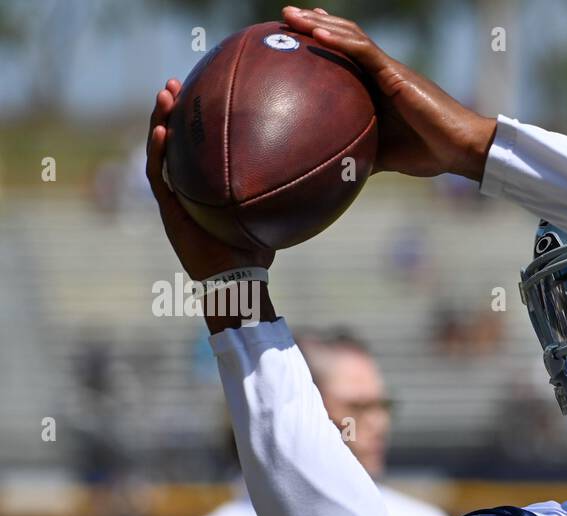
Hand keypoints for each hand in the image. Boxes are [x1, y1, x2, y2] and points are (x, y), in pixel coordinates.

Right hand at [145, 79, 274, 280]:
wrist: (235, 281)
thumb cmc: (255, 253)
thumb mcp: (266, 212)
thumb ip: (275, 190)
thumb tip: (307, 169)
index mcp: (203, 185)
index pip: (195, 146)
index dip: (194, 119)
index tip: (201, 92)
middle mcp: (185, 187)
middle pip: (174, 141)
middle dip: (172, 110)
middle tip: (174, 82)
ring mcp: (174, 197)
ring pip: (160, 152)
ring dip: (159, 121)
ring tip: (164, 93)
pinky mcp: (168, 210)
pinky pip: (158, 175)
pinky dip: (158, 151)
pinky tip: (162, 129)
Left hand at [281, 6, 496, 179]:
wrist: (460, 148)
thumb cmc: (430, 151)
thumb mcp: (385, 155)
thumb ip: (361, 154)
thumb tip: (337, 173)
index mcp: (380, 86)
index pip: (348, 54)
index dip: (324, 39)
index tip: (298, 34)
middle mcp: (383, 71)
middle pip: (344, 37)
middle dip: (313, 23)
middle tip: (285, 16)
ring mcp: (390, 70)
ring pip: (351, 37)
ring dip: (319, 24)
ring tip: (292, 15)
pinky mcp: (397, 74)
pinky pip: (364, 51)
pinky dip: (340, 41)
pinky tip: (317, 33)